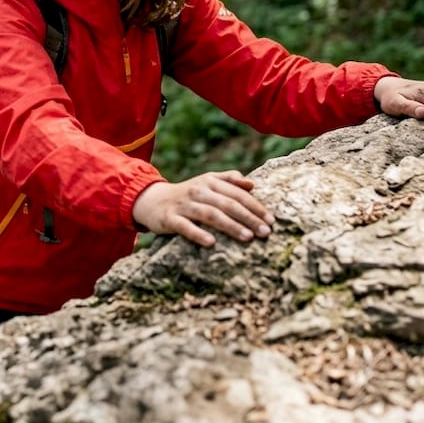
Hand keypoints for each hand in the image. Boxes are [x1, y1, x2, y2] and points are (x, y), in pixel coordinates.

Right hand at [132, 171, 273, 247]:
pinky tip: (212, 243)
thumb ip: (229, 179)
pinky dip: (198, 234)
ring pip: (210, 214)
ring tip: (248, 237)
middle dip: (249, 218)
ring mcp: (184, 204)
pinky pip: (185, 226)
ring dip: (230, 226)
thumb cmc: (187, 194)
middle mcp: (198, 190)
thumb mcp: (207, 182)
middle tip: (265, 232)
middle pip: (228, 204)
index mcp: (210, 181)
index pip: (237, 193)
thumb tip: (252, 184)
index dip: (255, 206)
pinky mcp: (169, 218)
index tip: (271, 220)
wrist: (151, 200)